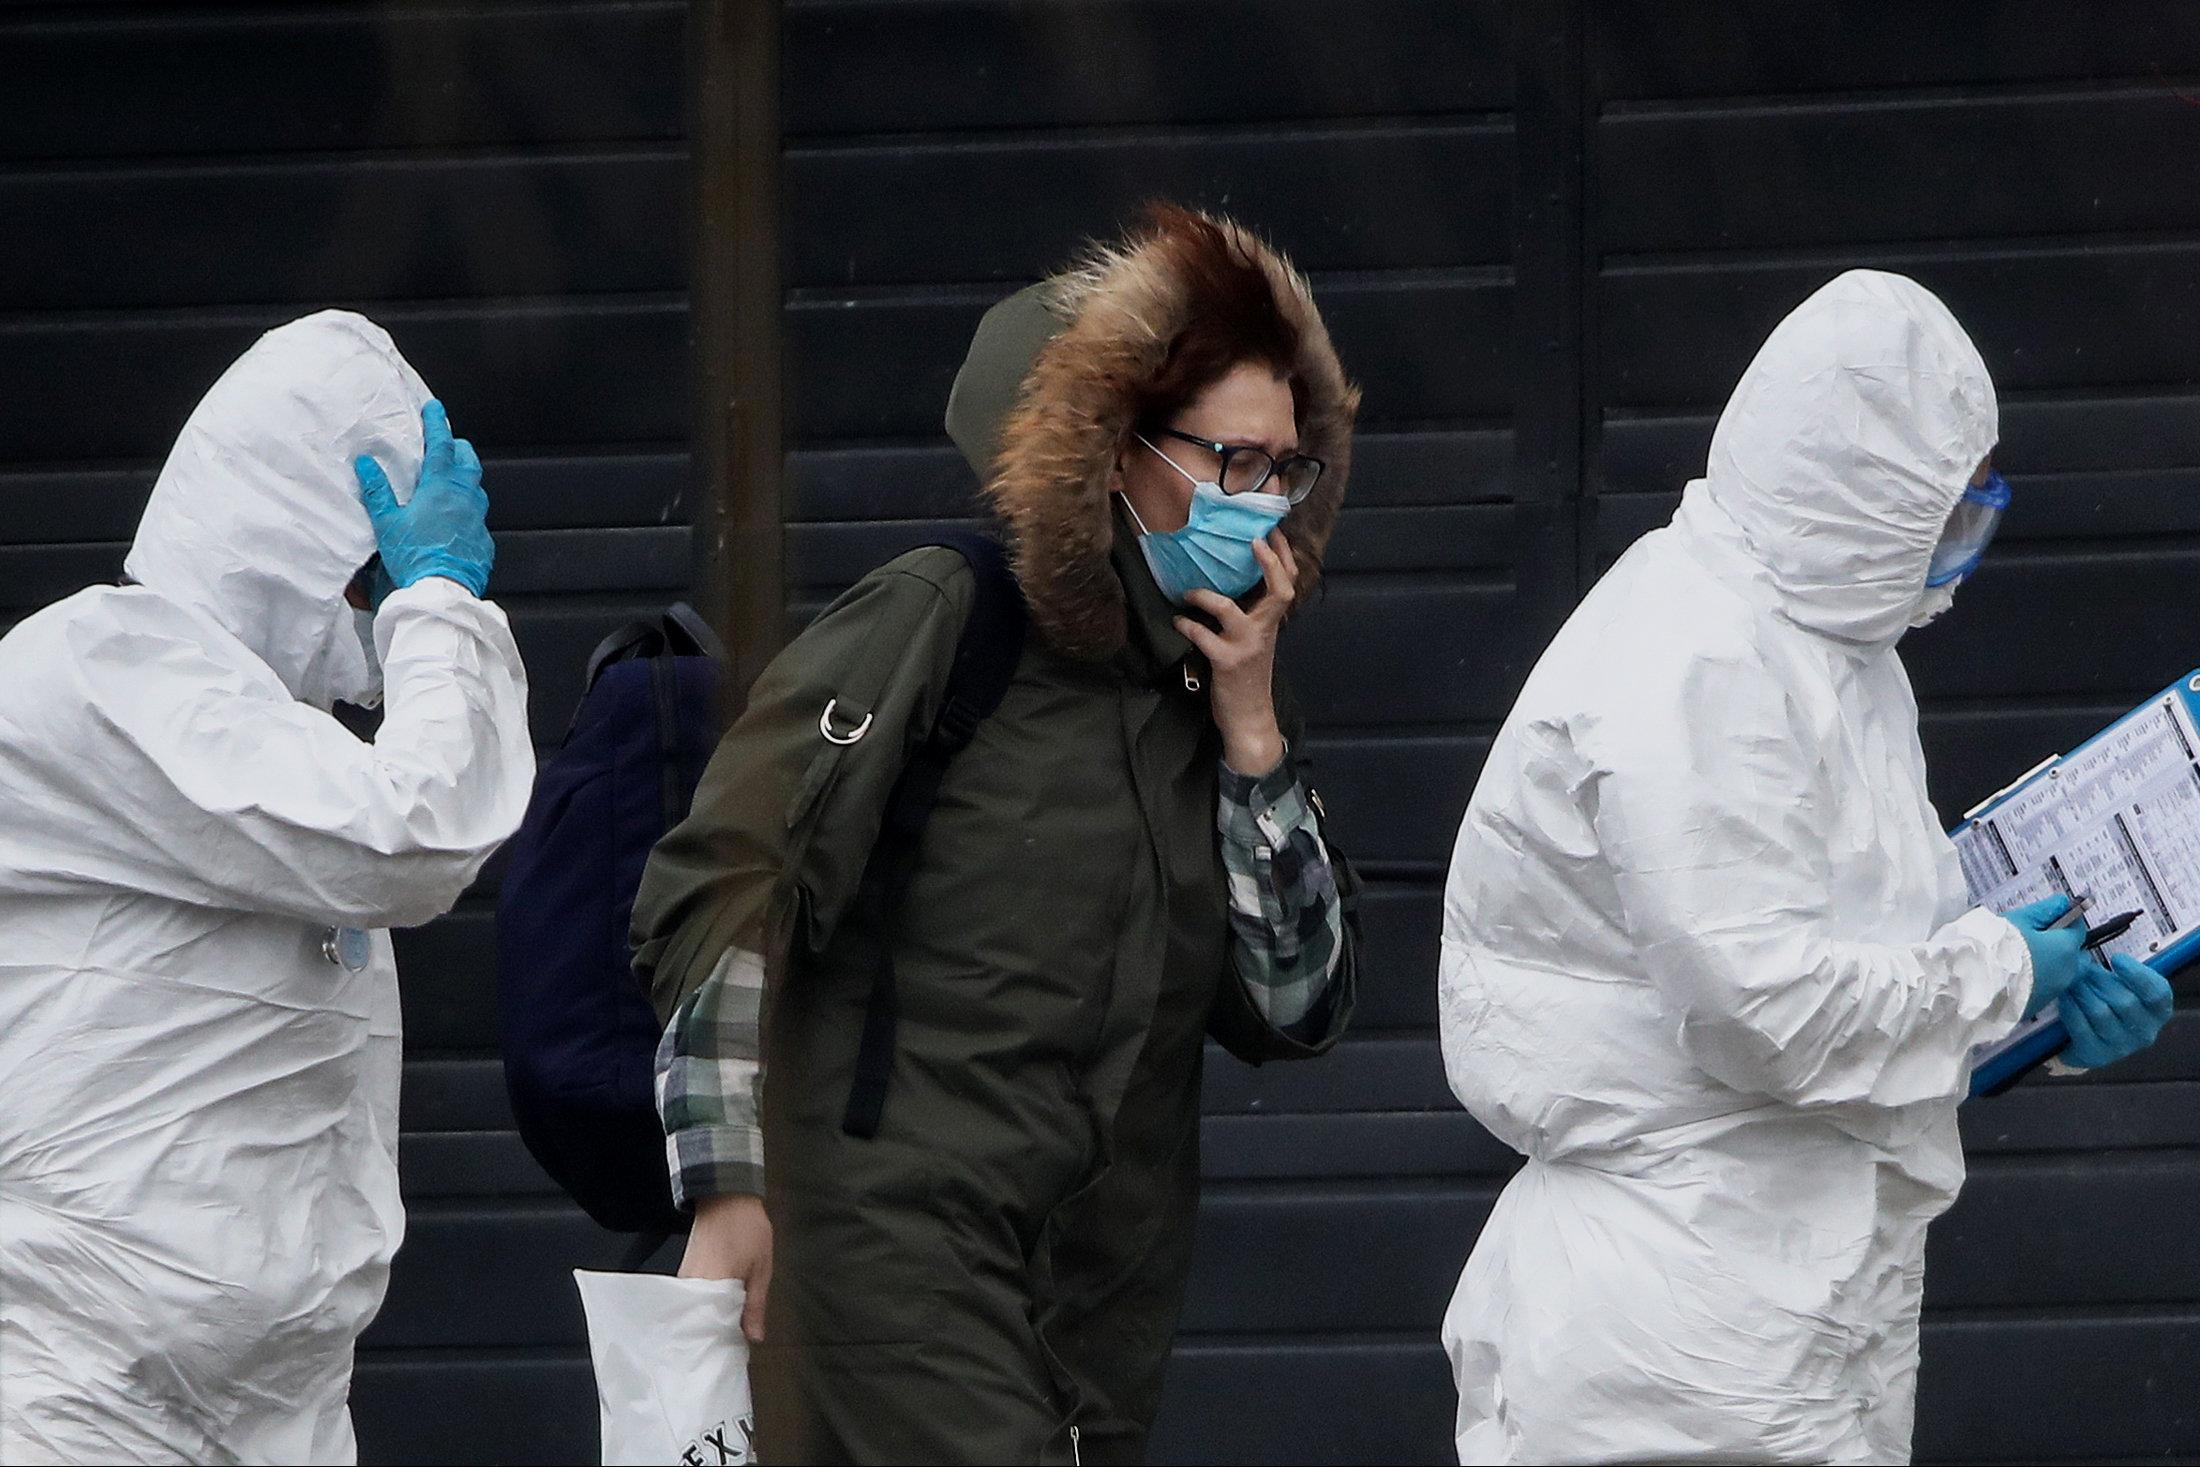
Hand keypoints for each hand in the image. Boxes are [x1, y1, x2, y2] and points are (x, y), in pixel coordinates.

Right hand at [354, 399, 494, 597]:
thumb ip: (377, 491)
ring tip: (455, 478)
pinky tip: (459, 519)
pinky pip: (479, 518)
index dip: (437, 425)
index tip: (435, 409)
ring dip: (467, 478)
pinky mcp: (484, 540)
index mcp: (440, 488)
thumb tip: (366, 463)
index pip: (441, 447)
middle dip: (459, 449)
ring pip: (477, 488)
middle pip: (468, 462)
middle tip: (450, 444)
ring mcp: (478, 519)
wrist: (442, 589)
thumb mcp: (387, 523)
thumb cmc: (413, 556)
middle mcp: (465, 499)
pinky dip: (469, 511)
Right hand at [679, 1193, 771, 1342]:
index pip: (711, 1327)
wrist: (726, 1196)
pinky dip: (699, 1310)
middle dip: (710, 1338)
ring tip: (719, 1338)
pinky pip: (688, 1299)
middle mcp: (692, 1284)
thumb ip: (755, 1305)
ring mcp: (684, 1277)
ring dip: (704, 1324)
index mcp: (713, 1285)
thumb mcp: (761, 1267)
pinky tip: (711, 1317)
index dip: (720, 1344)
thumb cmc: (748, 1229)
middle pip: (697, 1323)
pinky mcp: (683, 1271)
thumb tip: (754, 1338)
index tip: (728, 1357)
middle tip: (723, 1353)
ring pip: (692, 1312)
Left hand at [1176, 530, 1296, 776]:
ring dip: (1203, 596)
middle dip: (1269, 563)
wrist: (1249, 717)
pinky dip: (1186, 625)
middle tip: (1252, 541)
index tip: (1270, 530)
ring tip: (1187, 593)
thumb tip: (1231, 581)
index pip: (1288, 584)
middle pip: (1280, 592)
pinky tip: (1177, 621)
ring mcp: (1246, 647)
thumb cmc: (1247, 676)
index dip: (1282, 557)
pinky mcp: (1225, 662)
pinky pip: (1202, 636)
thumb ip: (1251, 614)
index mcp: (1272, 623)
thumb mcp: (1256, 641)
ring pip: (1228, 609)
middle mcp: (1265, 631)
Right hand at [2005, 894, 2090, 1018]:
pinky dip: (2036, 978)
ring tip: (2020, 957)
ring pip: (2059, 972)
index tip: (2046, 918)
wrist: (1976, 985)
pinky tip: (2015, 974)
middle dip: (2059, 945)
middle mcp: (2068, 972)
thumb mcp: (2020, 919)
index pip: (2078, 929)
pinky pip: (2045, 986)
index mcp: (2066, 948)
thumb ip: (2046, 910)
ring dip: (2047, 963)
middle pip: (2073, 954)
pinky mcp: (2039, 1005)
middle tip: (2032, 938)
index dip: (2064, 920)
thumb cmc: (1998, 947)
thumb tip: (2064, 903)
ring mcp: (2054, 991)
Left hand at [2059, 952, 2173, 1070]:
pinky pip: (2081, 1027)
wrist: (2087, 1038)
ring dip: (2082, 992)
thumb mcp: (2121, 984)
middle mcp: (2145, 1032)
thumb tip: (2089, 941)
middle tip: (2082, 966)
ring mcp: (2122, 1046)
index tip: (2117, 958)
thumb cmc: (2108, 1001)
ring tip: (2071, 979)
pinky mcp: (2097, 1055)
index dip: (2137, 975)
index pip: (2157, 993)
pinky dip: (2071, 1009)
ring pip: (2101, 1012)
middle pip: (2124, 1001)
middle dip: (2099, 979)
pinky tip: (2064, 997)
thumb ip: (2119, 968)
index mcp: (2158, 1011)